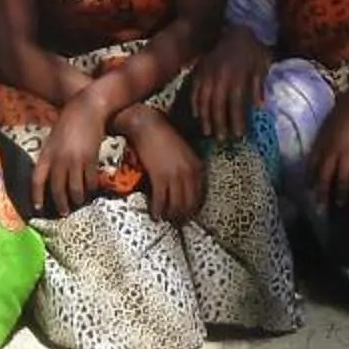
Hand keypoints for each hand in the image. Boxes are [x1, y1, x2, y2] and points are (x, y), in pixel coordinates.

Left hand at [34, 93, 109, 216]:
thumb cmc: (68, 121)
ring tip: (79, 203)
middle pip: (57, 189)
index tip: (38, 208)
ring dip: (77, 199)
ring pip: (75, 189)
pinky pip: (90, 181)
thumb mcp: (53, 139)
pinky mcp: (91, 159)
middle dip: (61, 204)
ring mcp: (76, 160)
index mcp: (46, 153)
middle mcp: (59, 159)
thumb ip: (51, 156)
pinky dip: (90, 188)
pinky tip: (91, 191)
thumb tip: (52, 175)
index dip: (37, 196)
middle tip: (64, 213)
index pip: (37, 180)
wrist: (86, 108)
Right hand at [125, 110, 204, 224]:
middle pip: (189, 203)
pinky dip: (157, 210)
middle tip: (176, 222)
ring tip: (165, 219)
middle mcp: (189, 173)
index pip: (200, 195)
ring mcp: (175, 176)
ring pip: (176, 205)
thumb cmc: (164, 136)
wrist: (148, 125)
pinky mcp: (159, 177)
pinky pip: (161, 200)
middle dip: (183, 216)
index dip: (194, 209)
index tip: (188, 215)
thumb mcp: (184, 151)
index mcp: (197, 166)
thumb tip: (185, 187)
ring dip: (170, 215)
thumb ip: (188, 167)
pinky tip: (155, 214)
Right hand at [190, 26, 271, 142]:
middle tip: (221, 140)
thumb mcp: (262, 65)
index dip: (237, 121)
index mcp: (237, 77)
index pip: (236, 105)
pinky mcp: (200, 69)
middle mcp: (220, 77)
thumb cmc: (252, 49)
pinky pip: (194, 89)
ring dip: (205, 117)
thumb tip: (260, 107)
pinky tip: (197, 115)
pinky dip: (195, 103)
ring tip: (208, 132)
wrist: (236, 28)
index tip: (239, 136)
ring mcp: (208, 73)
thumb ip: (259, 86)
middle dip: (219, 124)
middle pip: (218, 105)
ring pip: (204, 99)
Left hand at [311, 84, 348, 207]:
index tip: (307, 191)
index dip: (310, 179)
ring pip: (345, 178)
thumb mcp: (326, 126)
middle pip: (326, 176)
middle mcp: (334, 151)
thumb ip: (323, 142)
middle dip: (323, 192)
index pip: (313, 165)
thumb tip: (320, 156)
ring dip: (342, 193)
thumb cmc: (343, 110)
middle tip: (320, 207)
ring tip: (340, 205)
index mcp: (322, 142)